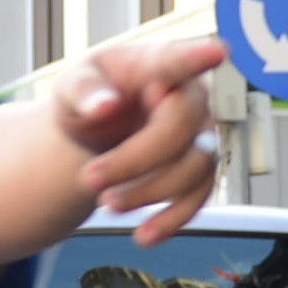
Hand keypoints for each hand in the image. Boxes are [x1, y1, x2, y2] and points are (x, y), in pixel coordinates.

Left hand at [57, 35, 229, 243]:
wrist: (97, 131)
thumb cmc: (91, 97)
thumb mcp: (71, 87)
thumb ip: (83, 92)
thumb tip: (104, 106)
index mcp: (156, 64)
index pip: (177, 60)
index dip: (197, 57)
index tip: (216, 52)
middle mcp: (190, 97)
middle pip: (178, 129)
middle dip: (134, 161)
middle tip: (90, 180)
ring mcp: (202, 134)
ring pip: (193, 168)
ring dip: (149, 194)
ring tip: (106, 205)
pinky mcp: (202, 170)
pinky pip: (199, 198)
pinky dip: (172, 220)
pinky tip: (144, 236)